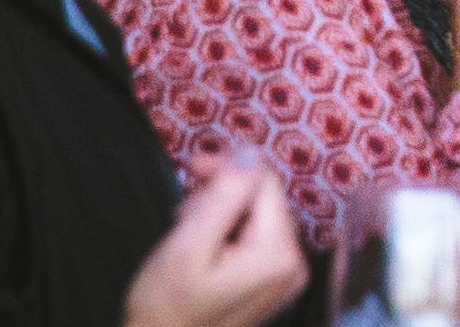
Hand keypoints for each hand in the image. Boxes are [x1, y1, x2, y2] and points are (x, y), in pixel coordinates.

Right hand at [122, 160, 305, 326]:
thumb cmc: (165, 308)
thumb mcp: (188, 246)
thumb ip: (224, 197)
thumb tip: (250, 150)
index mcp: (279, 254)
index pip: (264, 182)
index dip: (228, 167)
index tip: (192, 168)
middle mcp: (294, 264)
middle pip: (263, 198)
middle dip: (223, 191)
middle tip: (183, 203)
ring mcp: (285, 275)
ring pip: (257, 214)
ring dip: (221, 210)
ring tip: (186, 225)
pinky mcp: (271, 280)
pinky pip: (254, 236)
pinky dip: (227, 230)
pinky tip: (201, 242)